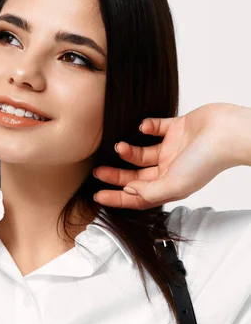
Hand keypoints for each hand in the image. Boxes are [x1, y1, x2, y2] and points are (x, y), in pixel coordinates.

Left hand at [93, 103, 236, 209]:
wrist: (227, 132)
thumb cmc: (206, 161)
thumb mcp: (175, 184)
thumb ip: (149, 192)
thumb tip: (128, 192)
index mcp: (170, 185)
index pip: (139, 196)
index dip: (118, 197)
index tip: (97, 195)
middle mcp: (171, 169)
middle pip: (136, 175)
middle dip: (116, 175)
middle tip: (98, 171)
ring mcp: (174, 148)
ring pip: (142, 153)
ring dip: (128, 151)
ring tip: (119, 146)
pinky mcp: (178, 128)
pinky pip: (156, 127)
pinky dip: (147, 126)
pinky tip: (143, 127)